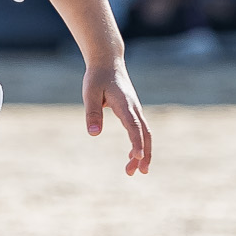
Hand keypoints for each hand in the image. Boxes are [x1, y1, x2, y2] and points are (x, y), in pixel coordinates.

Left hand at [85, 58, 153, 176]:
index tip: (136, 157)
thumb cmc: (97, 77)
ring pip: (144, 134)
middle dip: (143, 154)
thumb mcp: (90, 93)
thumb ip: (92, 112)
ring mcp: (135, 110)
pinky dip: (138, 144)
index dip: (136, 143)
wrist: (108, 62)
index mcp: (125, 104)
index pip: (133, 126)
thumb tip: (93, 134)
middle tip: (137, 173)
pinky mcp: (132, 111)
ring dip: (142, 152)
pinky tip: (131, 157)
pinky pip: (139, 130)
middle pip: (145, 134)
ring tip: (134, 171)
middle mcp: (134, 108)